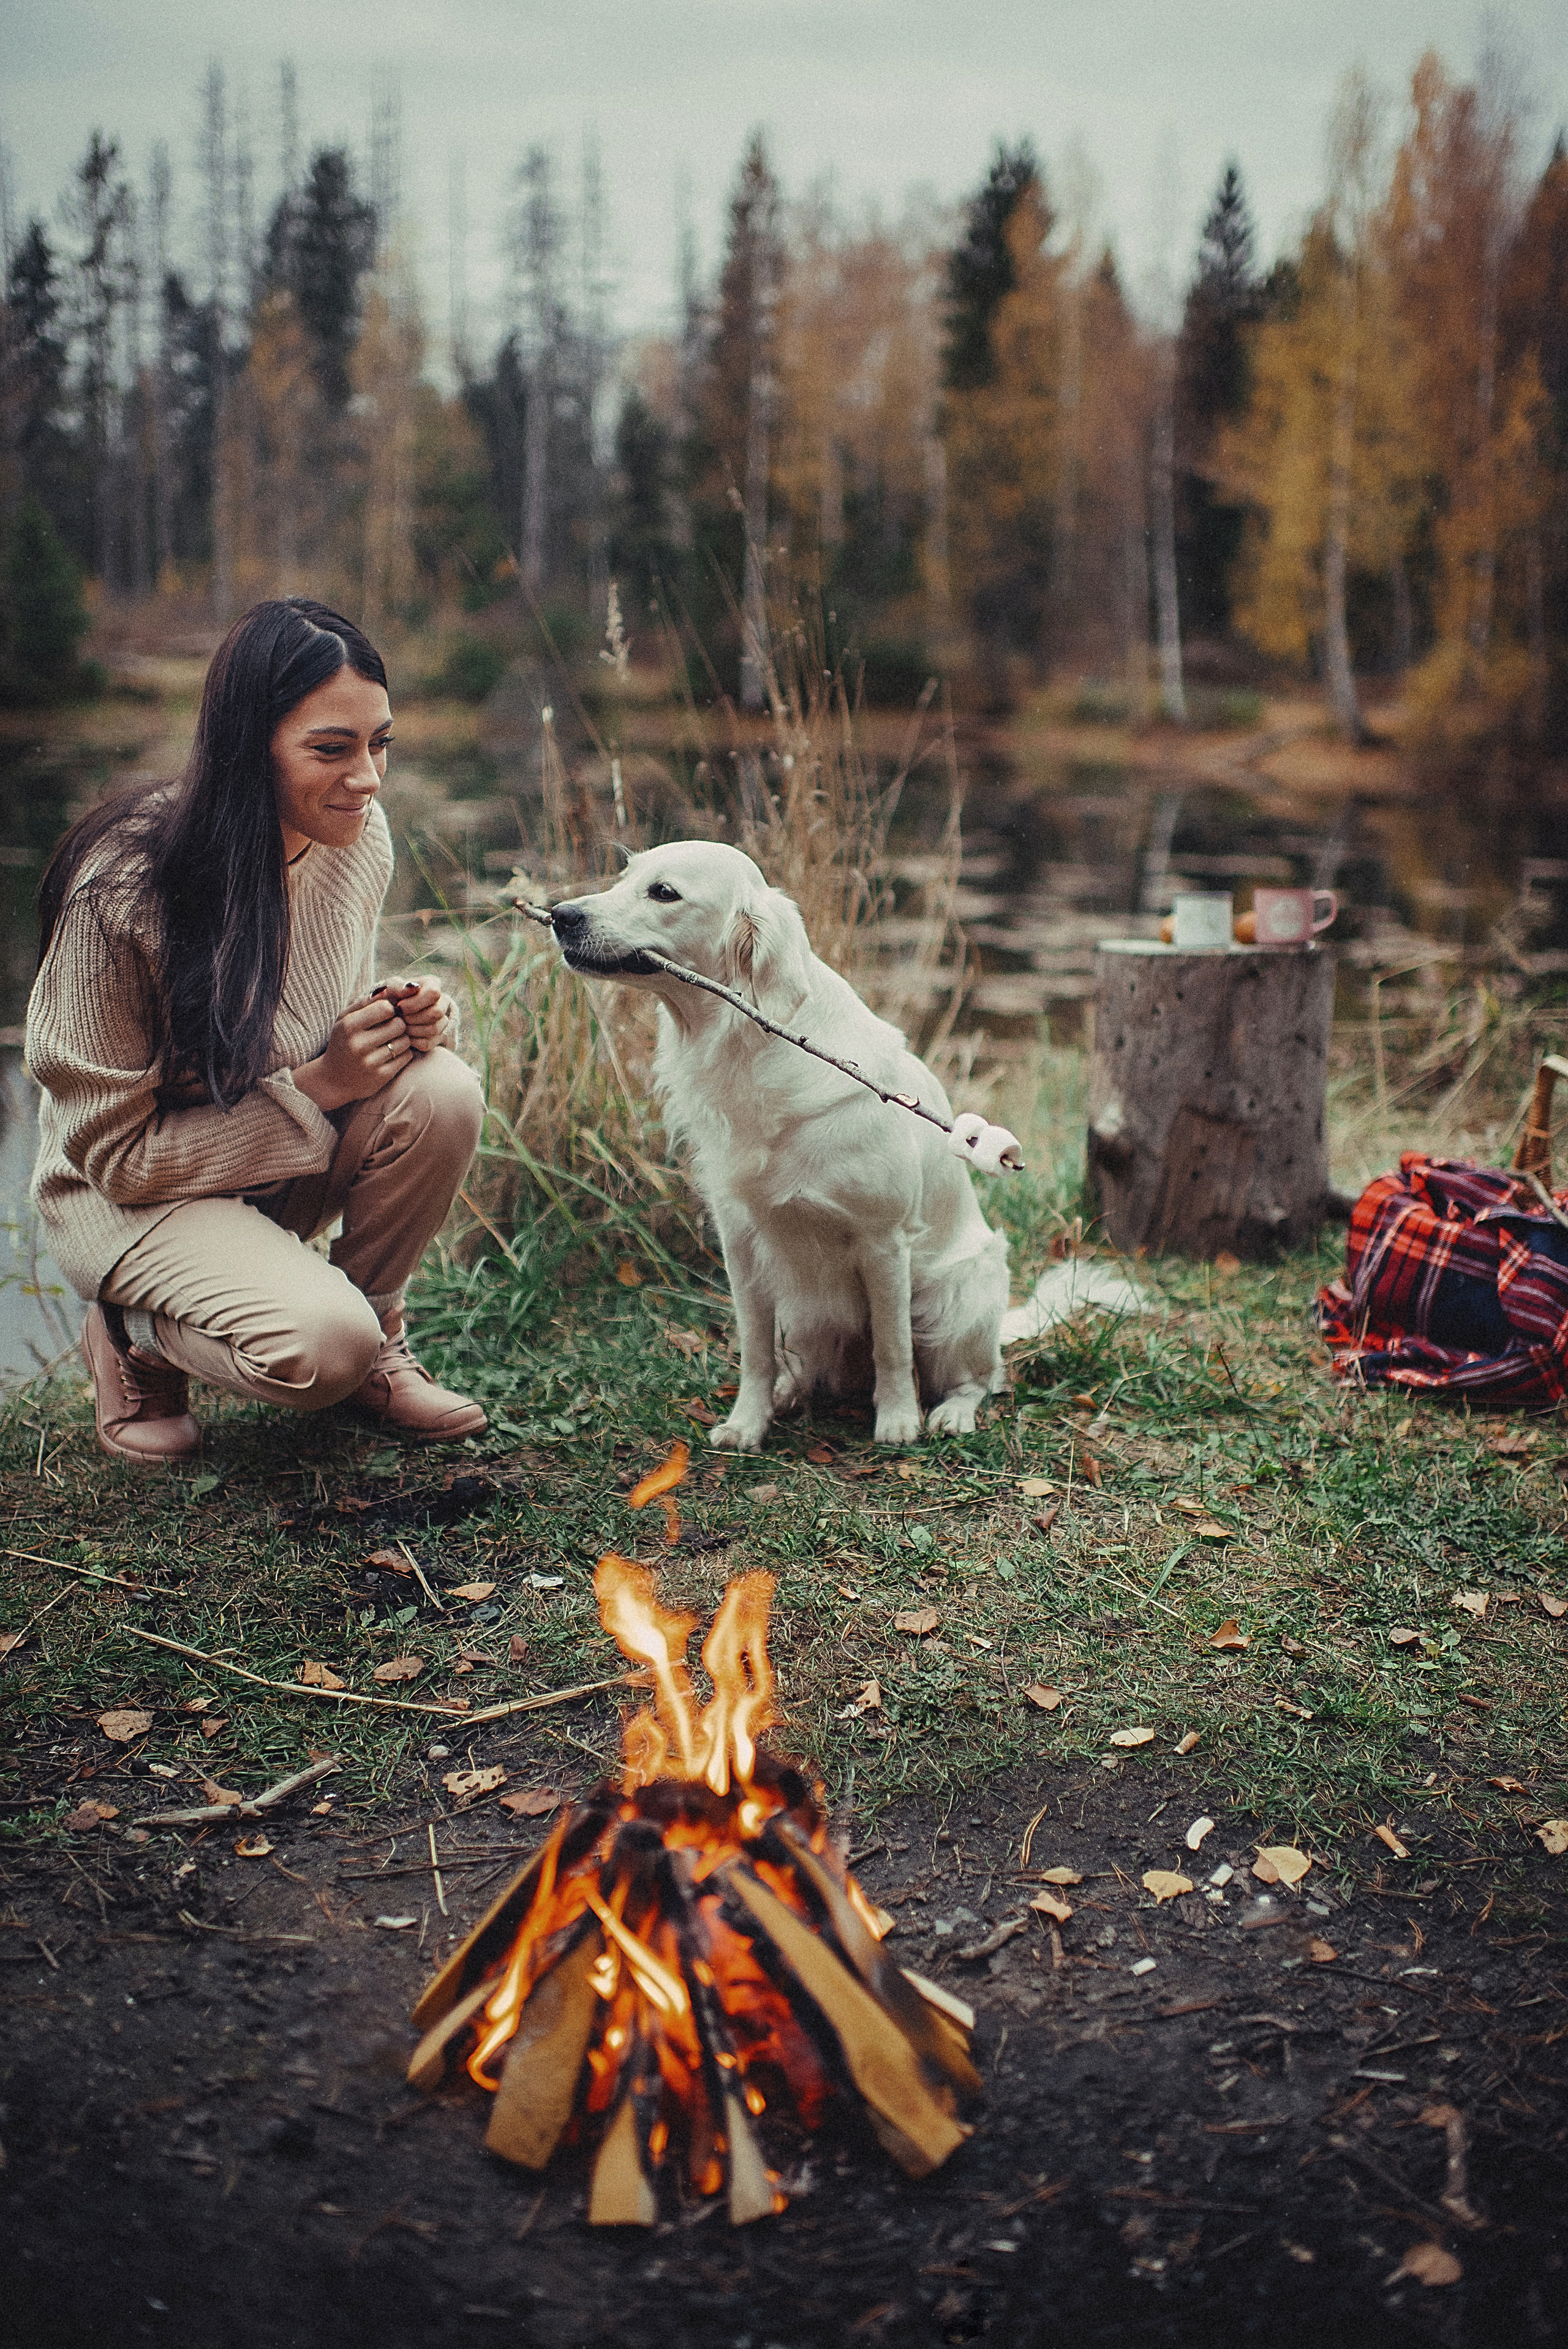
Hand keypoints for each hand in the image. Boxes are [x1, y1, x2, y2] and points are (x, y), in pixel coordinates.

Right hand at [292, 994, 414, 1112]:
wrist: (333, 1079)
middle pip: (398, 1025)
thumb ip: (365, 1002)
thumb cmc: (343, 1042)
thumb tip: (388, 988)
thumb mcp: (346, 1019)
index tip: (387, 1014)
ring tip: (391, 1040)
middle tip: (392, 1027)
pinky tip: (392, 1053)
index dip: (390, 1009)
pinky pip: (406, 1057)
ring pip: (405, 1041)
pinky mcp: (382, 1076)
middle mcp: (358, 1045)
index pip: (385, 1008)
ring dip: (402, 1039)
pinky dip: (404, 1053)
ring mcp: (370, 1062)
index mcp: (349, 1026)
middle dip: (398, 1024)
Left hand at [376, 977, 451, 1053]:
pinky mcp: (437, 1037)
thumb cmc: (388, 997)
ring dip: (412, 1029)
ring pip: (434, 1029)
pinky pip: (428, 1043)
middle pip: (436, 1013)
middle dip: (414, 1018)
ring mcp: (442, 1020)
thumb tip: (412, 987)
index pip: (433, 994)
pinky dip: (413, 1041)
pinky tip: (404, 1035)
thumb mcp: (389, 988)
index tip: (399, 1007)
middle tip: (400, 1017)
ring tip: (400, 1025)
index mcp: (432, 984)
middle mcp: (442, 1001)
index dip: (415, 1003)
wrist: (386, 1014)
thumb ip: (399, 986)